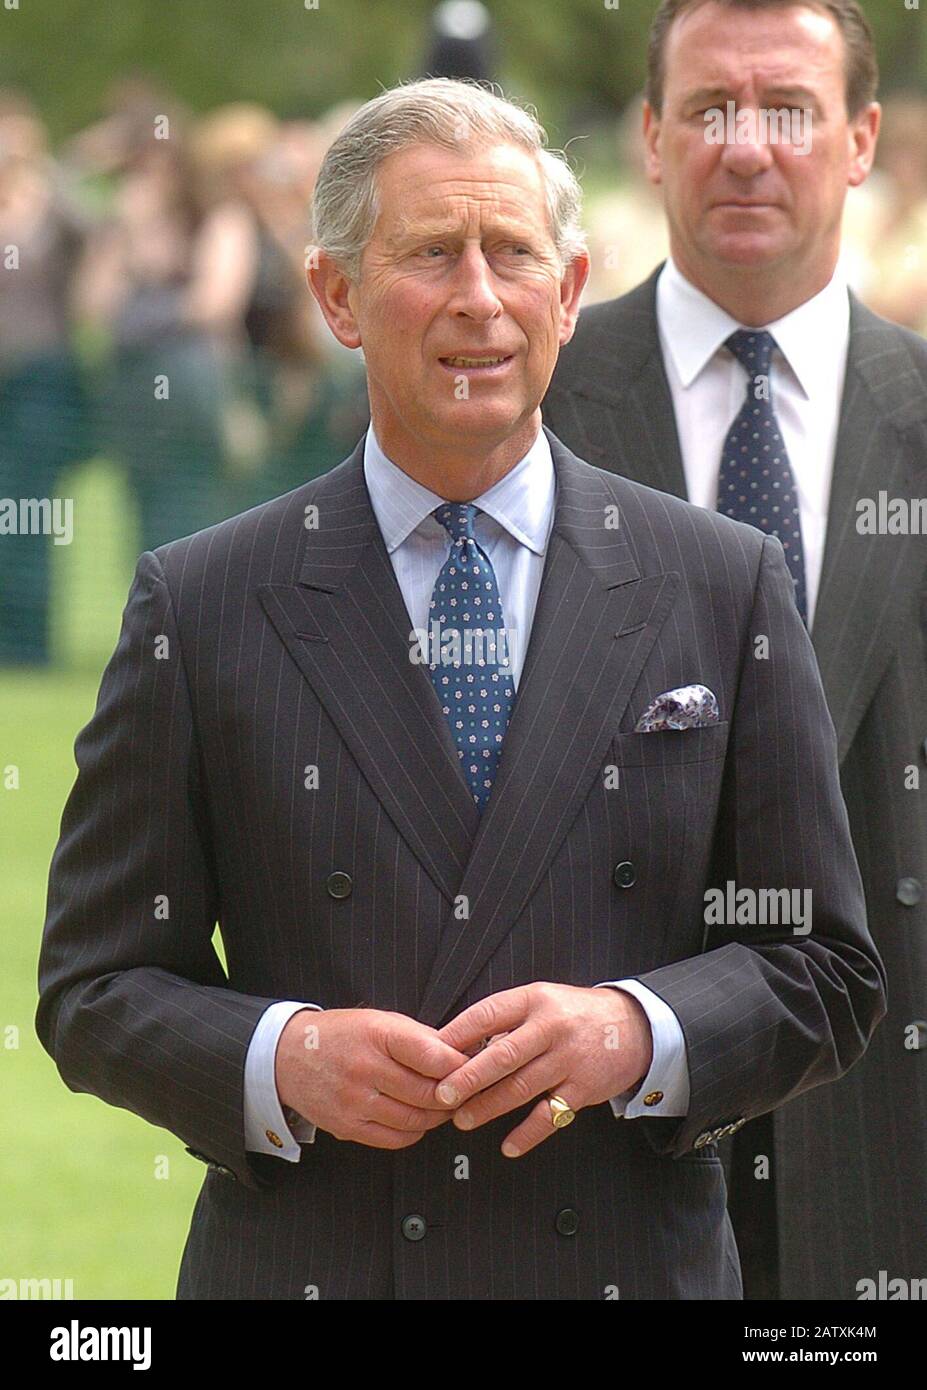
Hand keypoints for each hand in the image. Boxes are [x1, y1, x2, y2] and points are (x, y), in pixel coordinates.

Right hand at [275, 1008, 471, 1149]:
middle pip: (428, 1093)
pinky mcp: (347, 1127)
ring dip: (438, 1116)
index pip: (432, 1055)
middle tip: (466, 1091)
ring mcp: (354, 1101)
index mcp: (378, 1035)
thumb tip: (459, 1054)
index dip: (459, 1065)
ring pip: (416, 1120)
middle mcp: (365, 1068)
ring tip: (445, 1105)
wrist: (287, 1056)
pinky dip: (415, 1132)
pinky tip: (419, 1119)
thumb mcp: (380, 1020)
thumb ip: (419, 1038)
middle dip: (455, 1095)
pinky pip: (396, 1139)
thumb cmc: (340, 1035)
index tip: (473, 1066)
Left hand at [432, 983, 653, 1157]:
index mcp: (534, 1000)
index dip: (457, 1034)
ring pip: (521, 1088)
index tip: (431, 1053)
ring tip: (462, 1120)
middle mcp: (551, 1028)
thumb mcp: (541, 1000)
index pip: (487, 1014)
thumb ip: (506, 1019)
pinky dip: (528, 1134)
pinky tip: (508, 1146)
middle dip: (467, 1078)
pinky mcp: (583, 1089)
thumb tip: (459, 1044)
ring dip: (488, 1107)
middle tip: (441, 1095)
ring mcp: (568, 1060)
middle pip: (502, 1056)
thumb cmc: (575, 1014)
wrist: (634, 1027)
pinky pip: (550, 1116)